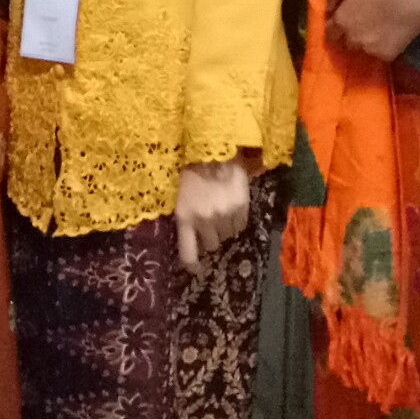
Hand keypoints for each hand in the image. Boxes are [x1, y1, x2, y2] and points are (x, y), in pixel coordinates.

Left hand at [174, 157, 251, 275]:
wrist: (213, 149)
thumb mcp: (179, 195)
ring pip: (227, 236)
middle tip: (208, 223)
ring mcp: (224, 215)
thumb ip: (185, 218)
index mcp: (184, 217)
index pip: (188, 254)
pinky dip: (236, 221)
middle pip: (211, 245)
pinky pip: (240, 226)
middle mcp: (204, 220)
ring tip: (220, 211)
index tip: (197, 269)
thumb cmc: (189, 170)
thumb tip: (193, 240)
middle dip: (209, 238)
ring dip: (223, 229)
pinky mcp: (240, 207)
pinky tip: (231, 207)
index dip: (193, 266)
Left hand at [324, 0, 419, 62]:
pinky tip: (392, 34)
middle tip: (364, 24)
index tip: (344, 21)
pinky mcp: (387, 55)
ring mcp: (369, 49)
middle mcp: (352, 39)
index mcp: (341, 21)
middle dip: (350, 35)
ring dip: (366, 42)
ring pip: (363, 49)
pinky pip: (381, 53)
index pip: (329, 33)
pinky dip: (384, 46)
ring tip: (380, 29)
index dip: (335, 27)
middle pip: (345, 43)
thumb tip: (327, 8)